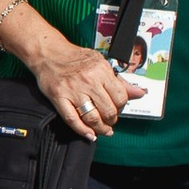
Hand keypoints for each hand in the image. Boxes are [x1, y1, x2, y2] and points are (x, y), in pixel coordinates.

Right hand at [18, 35, 143, 140]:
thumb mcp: (100, 63)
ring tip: (102, 131)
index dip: (122, 107)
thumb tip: (140, 93)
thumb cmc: (75, 58)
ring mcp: (72, 90)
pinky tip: (89, 134)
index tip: (118, 109)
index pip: (120, 97)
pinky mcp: (58, 97)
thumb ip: (120, 81)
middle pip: (108, 110)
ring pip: (92, 117)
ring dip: (100, 129)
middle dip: (112, 120)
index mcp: (101, 70)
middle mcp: (88, 80)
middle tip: (110, 121)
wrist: (49, 53)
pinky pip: (72, 119)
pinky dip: (82, 130)